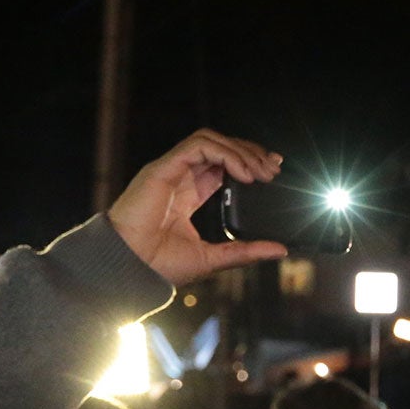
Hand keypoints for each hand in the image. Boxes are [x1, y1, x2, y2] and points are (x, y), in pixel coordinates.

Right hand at [107, 129, 287, 285]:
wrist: (129, 268)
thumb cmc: (158, 265)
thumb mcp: (213, 257)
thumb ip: (246, 251)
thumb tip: (280, 250)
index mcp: (188, 194)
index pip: (221, 164)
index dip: (247, 160)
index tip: (273, 169)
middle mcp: (179, 177)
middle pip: (219, 147)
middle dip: (250, 152)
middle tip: (273, 169)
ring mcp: (170, 170)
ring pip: (210, 140)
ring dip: (240, 151)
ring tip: (261, 172)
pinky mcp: (162, 169)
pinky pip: (198, 146)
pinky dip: (225, 154)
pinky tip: (243, 173)